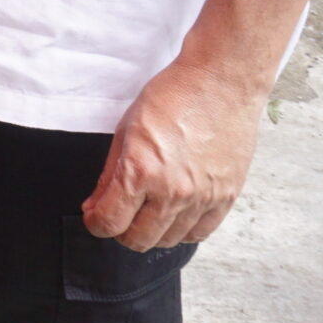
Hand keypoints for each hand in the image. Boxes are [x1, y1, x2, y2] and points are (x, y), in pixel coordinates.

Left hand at [81, 56, 268, 251]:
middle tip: (120, 213)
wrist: (220, 82)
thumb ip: (109, 175)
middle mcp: (173, 192)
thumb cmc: (173, 96)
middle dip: (121, 230)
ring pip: (168, 240)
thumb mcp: (125, 129)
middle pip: (138, 240)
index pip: (109, 223)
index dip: (96, 223)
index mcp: (141, 172)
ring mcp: (203, 198)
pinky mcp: (226, 197)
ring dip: (152, 231)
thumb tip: (95, 205)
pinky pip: (200, 233)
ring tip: (148, 210)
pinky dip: (183, 230)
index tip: (96, 216)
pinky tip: (175, 212)